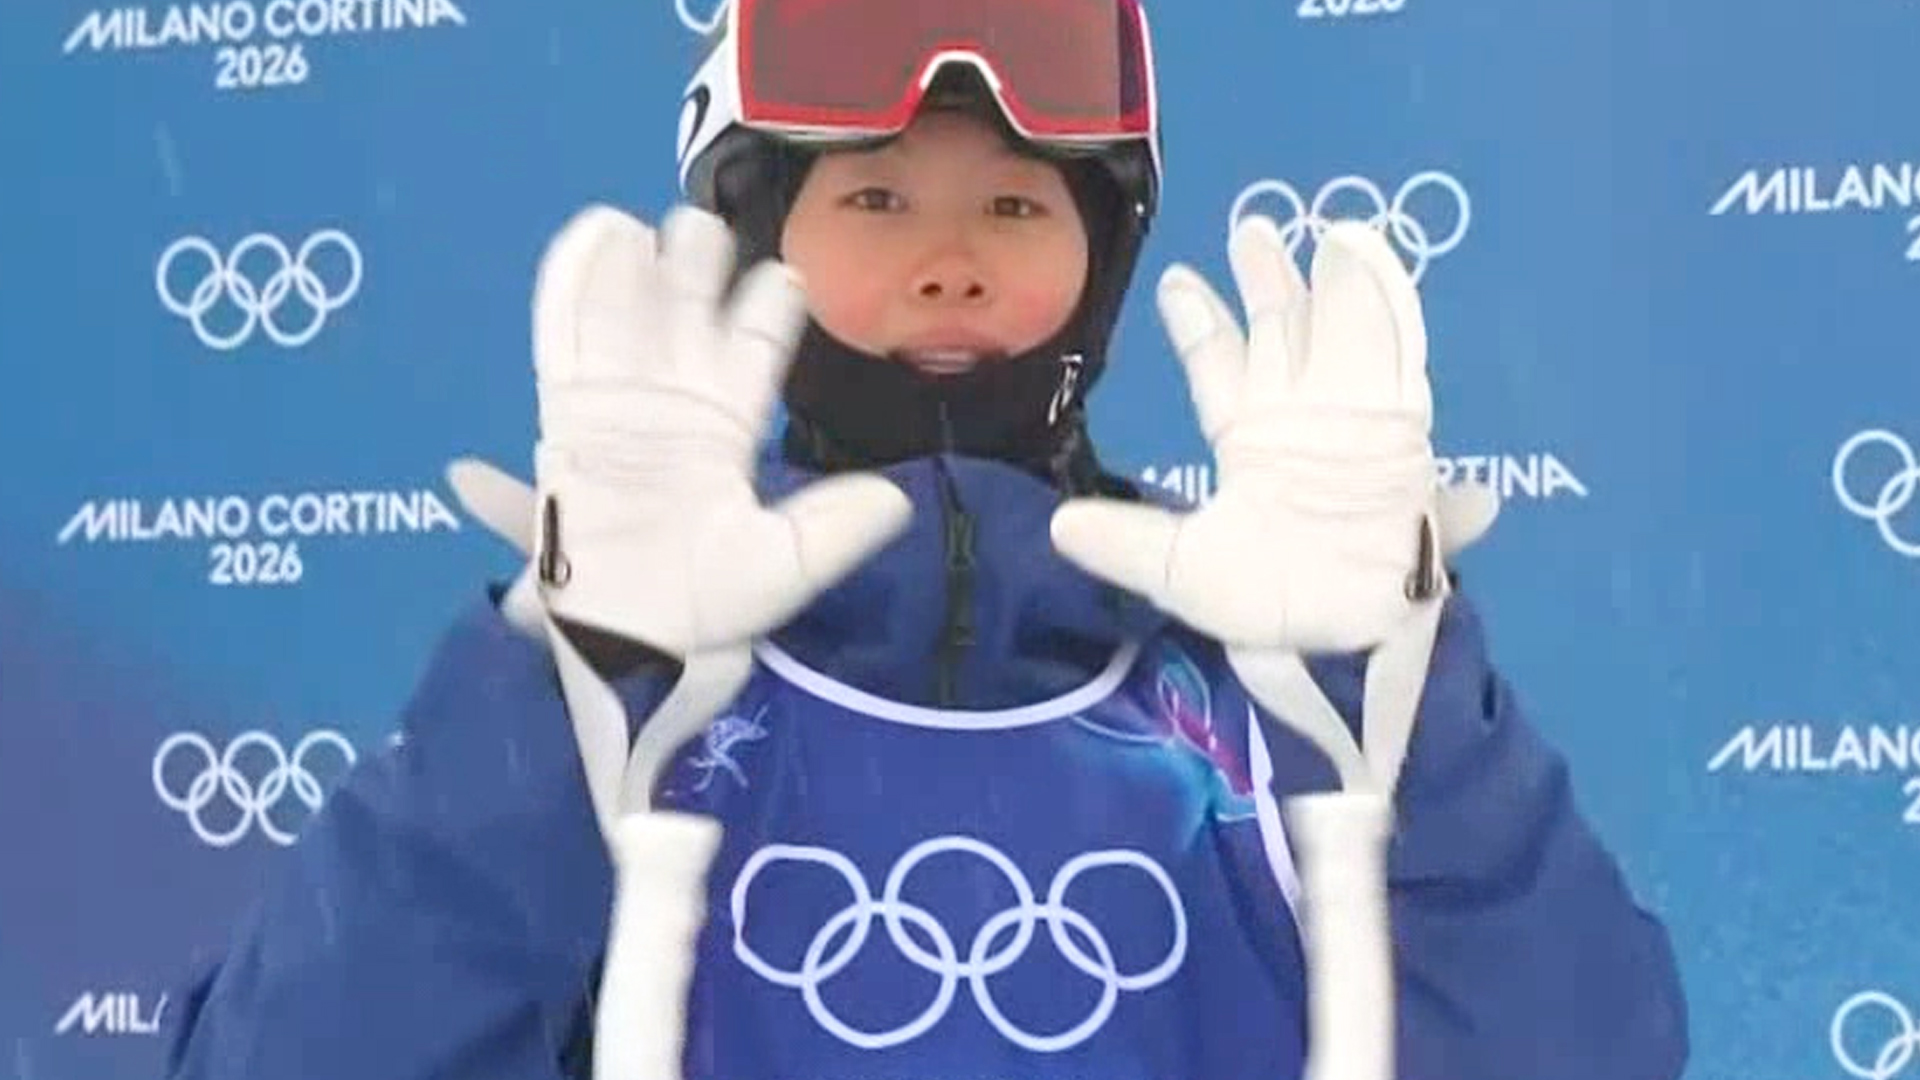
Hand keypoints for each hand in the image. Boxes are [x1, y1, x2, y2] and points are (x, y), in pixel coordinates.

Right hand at [449, 205, 910, 829]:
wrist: (634, 648)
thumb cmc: (707, 612)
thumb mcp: (787, 569)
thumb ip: (835, 529)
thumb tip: (897, 501)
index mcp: (728, 429)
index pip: (753, 351)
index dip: (768, 311)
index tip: (786, 277)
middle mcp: (674, 405)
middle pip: (687, 316)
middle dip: (696, 268)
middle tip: (705, 225)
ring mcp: (617, 406)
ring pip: (627, 317)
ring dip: (636, 270)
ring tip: (646, 222)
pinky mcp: (566, 418)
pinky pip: (563, 343)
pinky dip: (570, 292)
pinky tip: (589, 241)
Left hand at [1051, 215, 1491, 654]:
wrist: (1352, 637)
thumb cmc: (1269, 604)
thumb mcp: (1182, 571)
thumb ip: (1128, 542)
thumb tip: (1058, 529)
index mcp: (1249, 444)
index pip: (1220, 366)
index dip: (1201, 322)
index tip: (1178, 277)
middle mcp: (1302, 421)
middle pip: (1283, 335)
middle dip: (1270, 282)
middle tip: (1253, 225)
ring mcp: (1357, 421)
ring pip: (1341, 335)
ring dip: (1337, 284)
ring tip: (1332, 228)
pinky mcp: (1405, 429)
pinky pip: (1399, 358)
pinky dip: (1391, 311)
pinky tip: (1378, 265)